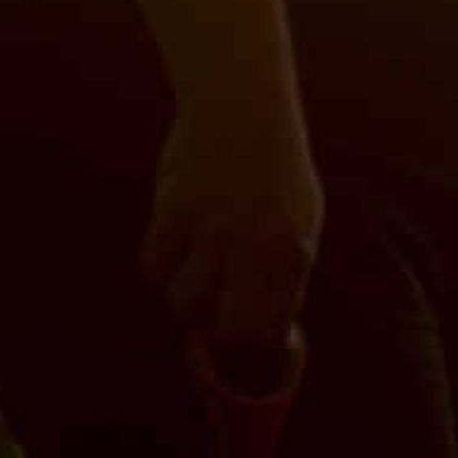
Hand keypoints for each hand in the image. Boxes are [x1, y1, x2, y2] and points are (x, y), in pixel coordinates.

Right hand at [141, 88, 320, 374]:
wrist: (244, 107)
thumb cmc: (276, 168)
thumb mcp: (303, 216)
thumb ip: (289, 272)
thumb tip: (271, 329)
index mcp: (296, 248)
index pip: (272, 330)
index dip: (254, 350)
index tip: (242, 347)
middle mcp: (257, 244)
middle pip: (230, 332)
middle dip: (218, 338)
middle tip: (213, 319)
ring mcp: (214, 229)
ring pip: (184, 303)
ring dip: (185, 298)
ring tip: (197, 271)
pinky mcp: (174, 211)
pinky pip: (154, 266)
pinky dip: (160, 266)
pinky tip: (175, 245)